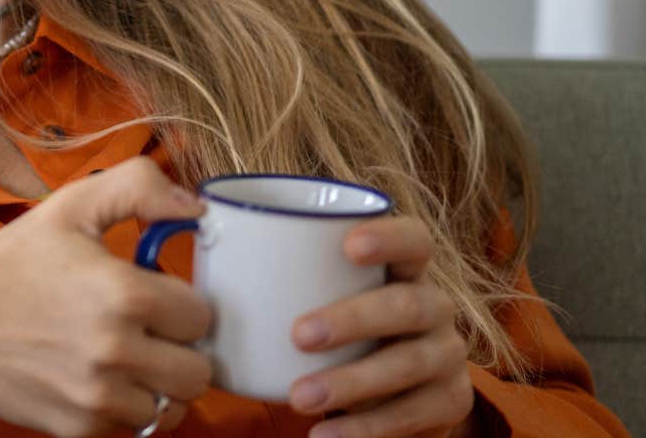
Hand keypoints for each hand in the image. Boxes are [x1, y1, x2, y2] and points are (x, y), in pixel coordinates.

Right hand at [0, 157, 214, 436]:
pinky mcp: (79, 429)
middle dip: (181, 350)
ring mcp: (98, 398)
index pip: (203, 317)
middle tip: (151, 333)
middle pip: (199, 373)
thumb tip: (197, 208)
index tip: (156, 297)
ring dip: (156, 385)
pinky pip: (130, 429)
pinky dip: (122, 408)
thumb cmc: (8, 264)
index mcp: (125, 295)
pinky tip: (96, 379)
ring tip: (124, 358)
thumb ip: (140, 189)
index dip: (182, 304)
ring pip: (171, 408)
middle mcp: (118, 352)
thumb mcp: (70, 206)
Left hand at [285, 215, 474, 437]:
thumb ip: (280, 268)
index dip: (389, 236)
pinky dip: (365, 429)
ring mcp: (447, 355)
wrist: (393, 392)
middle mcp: (435, 307)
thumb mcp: (321, 294)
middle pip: (407, 304)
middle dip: (353, 319)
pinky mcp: (450, 400)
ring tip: (299, 397)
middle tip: (298, 335)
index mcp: (406, 270)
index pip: (414, 239)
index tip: (347, 243)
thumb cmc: (340, 329)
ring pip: (409, 363)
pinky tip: (324, 437)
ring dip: (352, 382)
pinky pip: (412, 415)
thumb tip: (195, 228)